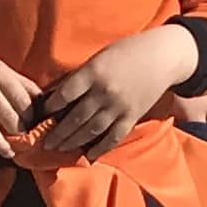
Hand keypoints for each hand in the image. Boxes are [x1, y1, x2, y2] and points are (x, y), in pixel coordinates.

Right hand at [0, 39, 43, 157]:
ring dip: (2, 145)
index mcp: (1, 74)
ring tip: (9, 152)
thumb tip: (42, 102)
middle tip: (22, 139)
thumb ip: (19, 83)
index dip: (31, 117)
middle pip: (10, 118)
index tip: (33, 125)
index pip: (24, 102)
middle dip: (19, 132)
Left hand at [32, 26, 198, 159]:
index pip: (65, 94)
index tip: (42, 114)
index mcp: (94, 73)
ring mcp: (119, 107)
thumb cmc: (128, 51)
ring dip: (73, 142)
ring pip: (91, 130)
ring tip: (59, 150)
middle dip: (58, 133)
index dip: (51, 106)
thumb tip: (59, 95)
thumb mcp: (100, 57)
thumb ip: (82, 75)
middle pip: (75, 118)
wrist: (164, 56)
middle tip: (44, 143)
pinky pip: (114, 137)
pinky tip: (88, 156)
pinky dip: (101, 148)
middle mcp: (104, 92)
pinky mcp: (132, 116)